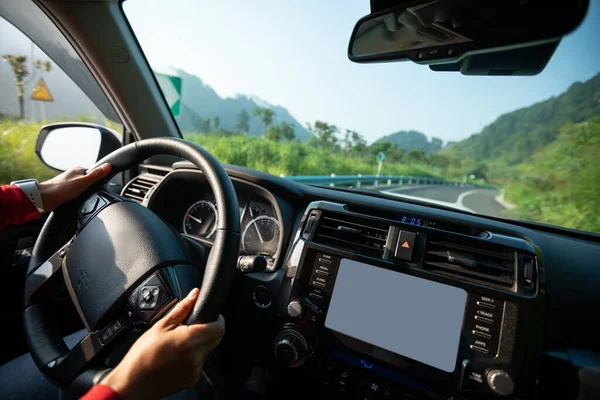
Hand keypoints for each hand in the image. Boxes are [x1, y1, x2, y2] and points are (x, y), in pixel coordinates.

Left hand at [37, 163, 111, 210]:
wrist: (44, 199)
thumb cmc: (62, 189)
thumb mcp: (83, 182)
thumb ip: (96, 175)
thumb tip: (108, 166)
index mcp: (78, 170)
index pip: (95, 172)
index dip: (99, 180)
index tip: (101, 186)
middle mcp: (73, 175)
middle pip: (89, 180)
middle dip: (91, 187)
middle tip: (91, 194)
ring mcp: (69, 182)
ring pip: (82, 187)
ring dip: (84, 193)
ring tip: (83, 198)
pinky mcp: (65, 190)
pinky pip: (76, 193)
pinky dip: (78, 197)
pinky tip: (77, 200)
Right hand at [101, 289, 224, 399]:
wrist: (131, 384)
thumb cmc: (142, 356)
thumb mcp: (160, 326)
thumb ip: (181, 309)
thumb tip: (194, 294)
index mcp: (190, 340)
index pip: (219, 327)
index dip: (217, 319)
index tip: (210, 315)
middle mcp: (196, 356)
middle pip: (215, 338)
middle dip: (207, 330)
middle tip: (190, 328)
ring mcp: (195, 370)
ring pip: (207, 351)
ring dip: (199, 344)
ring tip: (178, 344)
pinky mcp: (191, 379)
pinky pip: (199, 363)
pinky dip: (192, 357)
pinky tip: (176, 357)